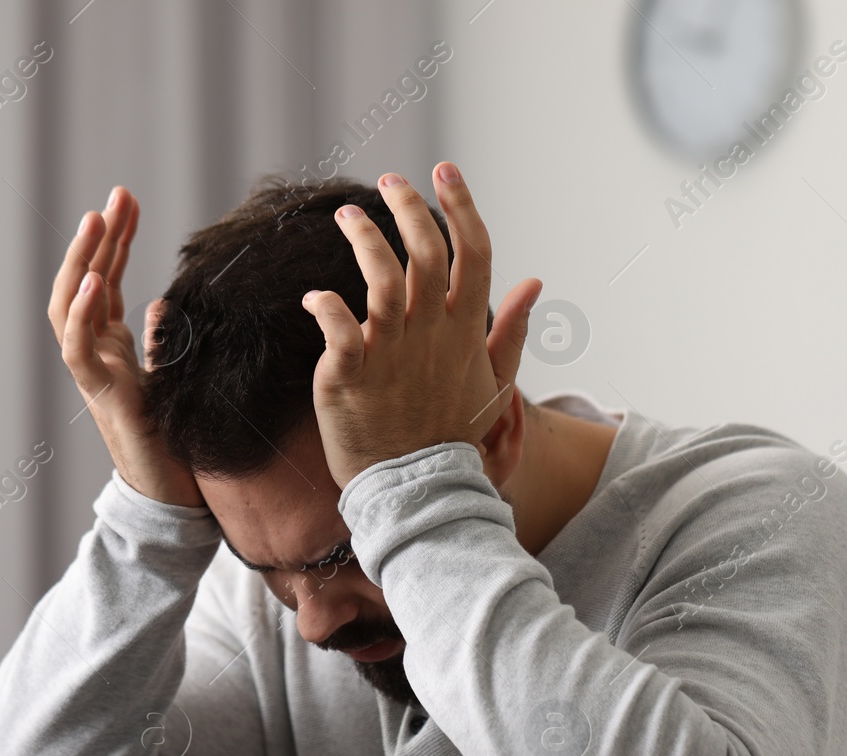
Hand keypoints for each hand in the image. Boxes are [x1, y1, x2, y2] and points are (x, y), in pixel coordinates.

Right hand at [50, 188, 204, 507]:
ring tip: (95, 221)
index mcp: (112, 343)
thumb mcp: (174, 375)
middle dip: (99, 237)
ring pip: (70, 306)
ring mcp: (93, 371)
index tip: (128, 200)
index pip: (106, 277)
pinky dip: (80, 314)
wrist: (172, 492)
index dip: (114, 238)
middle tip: (116, 195)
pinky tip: (90, 282)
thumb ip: (162, 341)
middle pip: (86, 280)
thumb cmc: (173, 437)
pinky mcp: (100, 395)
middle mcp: (96, 351)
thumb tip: (163, 306)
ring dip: (81, 262)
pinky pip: (78, 349)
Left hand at [302, 162, 541, 488]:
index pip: (474, 253)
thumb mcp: (495, 385)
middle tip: (391, 182)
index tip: (443, 172)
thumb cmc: (453, 436)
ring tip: (347, 217)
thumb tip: (533, 283)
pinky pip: (337, 328)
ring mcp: (392, 354)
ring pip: (381, 279)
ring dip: (364, 240)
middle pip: (428, 253)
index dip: (460, 206)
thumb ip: (511, 331)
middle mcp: (432, 335)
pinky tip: (312, 296)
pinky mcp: (350, 376)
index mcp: (467, 331)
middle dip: (410, 207)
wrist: (420, 492)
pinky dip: (323, 306)